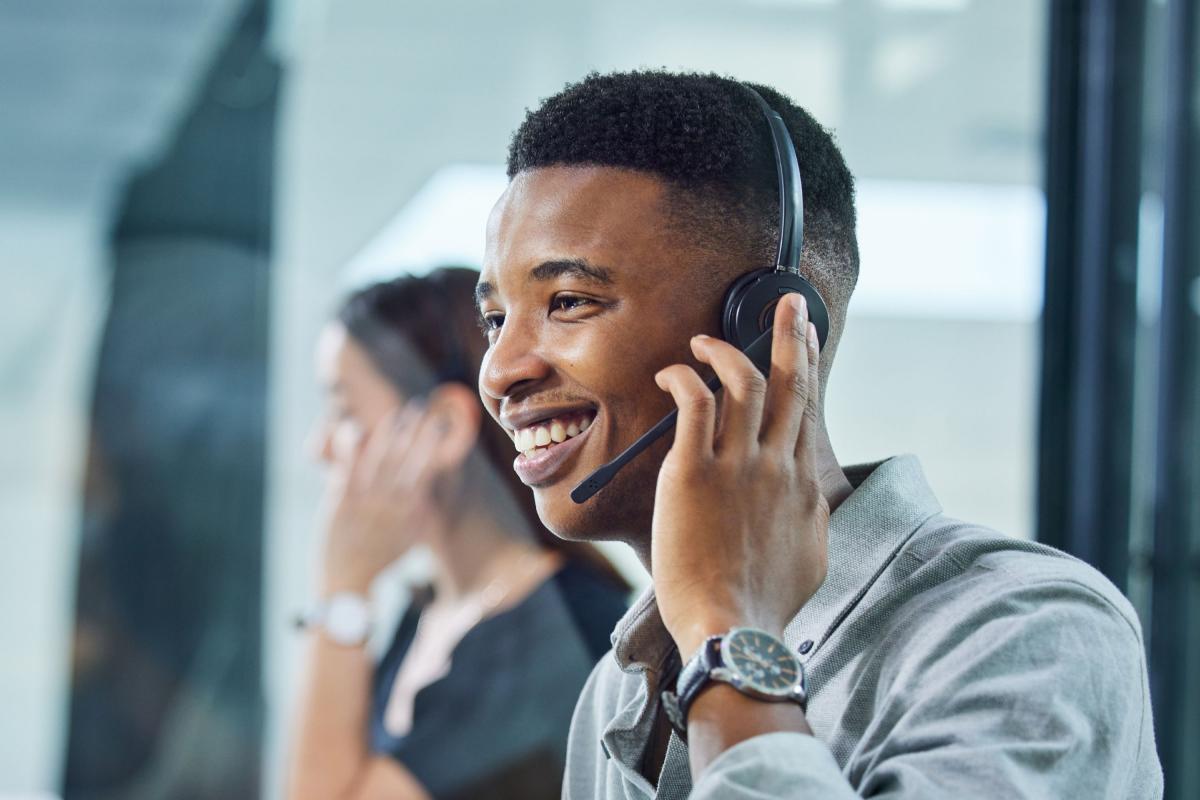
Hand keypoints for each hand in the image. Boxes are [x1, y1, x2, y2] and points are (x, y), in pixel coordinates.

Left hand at [319, 403, 442, 594]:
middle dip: (416, 433)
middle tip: (423, 408)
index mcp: (412, 513)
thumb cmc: (379, 558)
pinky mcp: (342, 504)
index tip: (441, 424)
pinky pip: (349, 469)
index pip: (427, 472)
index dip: (434, 446)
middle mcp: (393, 506)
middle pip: (408, 461)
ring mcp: (367, 504)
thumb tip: (431, 489)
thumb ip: (419, 511)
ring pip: (382, 461)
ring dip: (391, 434)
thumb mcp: (409, 536)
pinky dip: (353, 448)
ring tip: (399, 414)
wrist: (348, 584)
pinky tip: (357, 428)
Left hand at [651, 293, 829, 656]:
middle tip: (786, 302)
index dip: (805, 364)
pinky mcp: (694, 473)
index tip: (802, 339)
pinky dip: (683, 378)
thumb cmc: (765, 602)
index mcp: (801, 482)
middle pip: (790, 381)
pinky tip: (672, 372)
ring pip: (743, 383)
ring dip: (725, 350)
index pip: (807, 406)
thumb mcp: (810, 555)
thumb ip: (809, 516)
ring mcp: (737, 465)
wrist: (734, 629)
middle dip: (789, 334)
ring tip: (705, 340)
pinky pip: (693, 405)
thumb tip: (807, 498)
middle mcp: (776, 464)